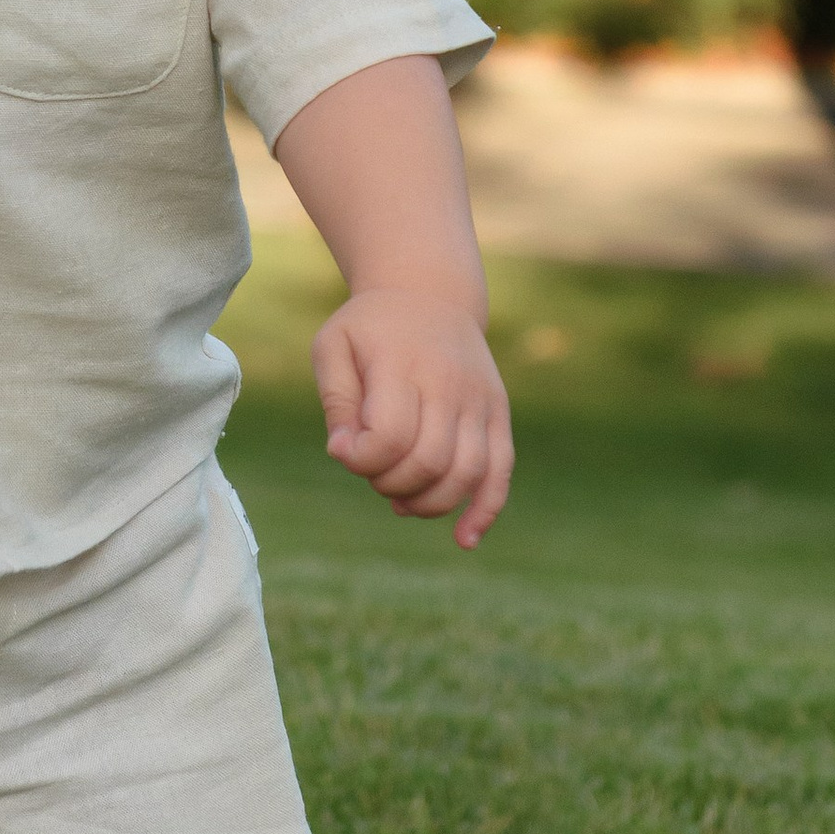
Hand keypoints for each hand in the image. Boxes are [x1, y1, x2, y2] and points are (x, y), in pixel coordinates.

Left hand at [312, 289, 512, 549]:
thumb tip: (343, 453)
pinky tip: (464, 540)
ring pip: (466, 473)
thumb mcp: (334, 346)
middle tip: (372, 469)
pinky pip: (501, 471)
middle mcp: (449, 384)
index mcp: (403, 365)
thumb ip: (335, 401)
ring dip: (428, 502)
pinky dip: (485, 510)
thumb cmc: (371, 327)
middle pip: (428, 461)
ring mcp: (479, 401)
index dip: (361, 460)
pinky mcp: (498, 414)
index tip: (342, 449)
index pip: (389, 435)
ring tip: (401, 499)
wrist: (430, 293)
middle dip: (390, 483)